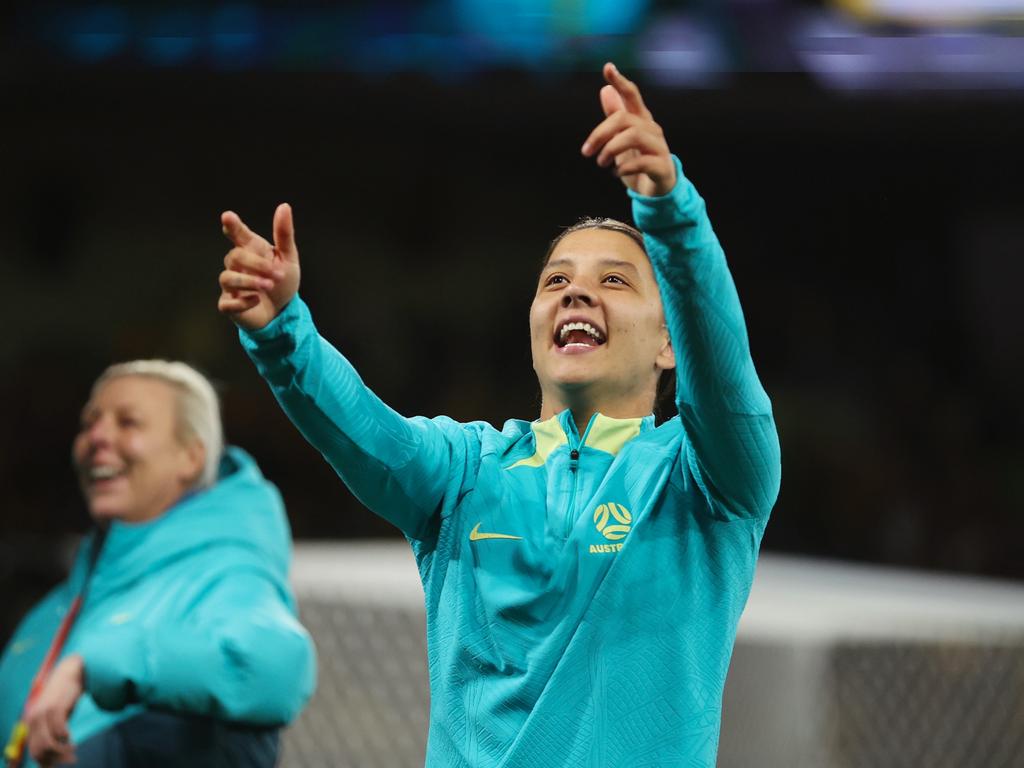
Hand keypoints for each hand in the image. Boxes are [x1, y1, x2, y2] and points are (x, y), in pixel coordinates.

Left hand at [26, 654, 83, 766]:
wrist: (71, 672)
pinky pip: (59, 731)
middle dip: (56, 759)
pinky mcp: (55, 709)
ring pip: (49, 744)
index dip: (47, 761)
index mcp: (31, 723)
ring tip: (73, 750)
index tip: (59, 764)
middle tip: (71, 760)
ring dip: (62, 751)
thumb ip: (51, 729)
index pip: (35, 751)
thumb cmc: (64, 695)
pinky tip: (71, 738)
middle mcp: (33, 720)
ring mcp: (43, 714)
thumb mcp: (54, 714)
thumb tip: (57, 748)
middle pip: (41, 750)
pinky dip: (66, 738)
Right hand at [218, 203, 300, 330]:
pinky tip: (256, 300)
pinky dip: (241, 302)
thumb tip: (284, 206)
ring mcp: (232, 286)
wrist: (282, 312)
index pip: (238, 235)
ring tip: (269, 286)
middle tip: (277, 275)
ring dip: (249, 281)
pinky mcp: (230, 305)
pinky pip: (227, 303)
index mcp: (252, 250)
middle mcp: (238, 265)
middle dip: (256, 264)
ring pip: (227, 278)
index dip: (232, 226)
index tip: (227, 217)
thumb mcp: (288, 258)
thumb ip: (284, 234)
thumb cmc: (282, 282)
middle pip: (235, 256)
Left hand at [581, 62, 675, 196]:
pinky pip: (643, 161)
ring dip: (611, 149)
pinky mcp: (662, 166)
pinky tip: (615, 174)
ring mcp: (659, 147)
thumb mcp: (621, 139)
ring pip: (634, 136)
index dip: (620, 81)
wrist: (655, 191)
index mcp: (641, 120)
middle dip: (601, 133)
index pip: (632, 95)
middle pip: (624, 119)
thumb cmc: (638, 162)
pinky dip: (625, 168)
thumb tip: (605, 90)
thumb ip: (614, 116)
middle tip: (586, 152)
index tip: (608, 67)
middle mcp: (652, 129)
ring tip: (600, 163)